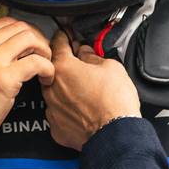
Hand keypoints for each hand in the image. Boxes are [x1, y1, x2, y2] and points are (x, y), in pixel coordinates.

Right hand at [0, 17, 53, 168]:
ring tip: (45, 66)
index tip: (31, 44)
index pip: (5, 22)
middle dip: (37, 39)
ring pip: (30, 38)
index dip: (24, 31)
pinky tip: (45, 78)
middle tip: (42, 55)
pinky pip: (36, 62)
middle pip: (20, 27)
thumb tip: (4, 47)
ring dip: (44, 51)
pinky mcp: (4, 79)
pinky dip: (47, 68)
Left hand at [41, 30, 140, 150]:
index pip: (58, 42)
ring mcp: (52, 109)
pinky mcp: (56, 127)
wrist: (116, 134)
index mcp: (64, 67)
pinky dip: (68, 110)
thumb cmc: (115, 102)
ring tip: (87, 91)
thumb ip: (93, 56)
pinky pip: (59, 112)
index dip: (65, 35)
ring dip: (66, 88)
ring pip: (55, 91)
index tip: (68, 35)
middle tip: (83, 66)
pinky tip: (83, 110)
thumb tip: (86, 53)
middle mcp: (52, 87)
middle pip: (54, 69)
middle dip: (67, 65)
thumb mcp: (111, 66)